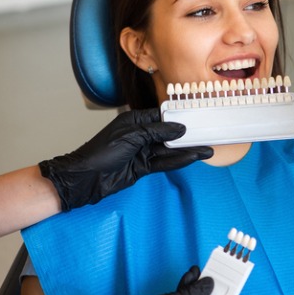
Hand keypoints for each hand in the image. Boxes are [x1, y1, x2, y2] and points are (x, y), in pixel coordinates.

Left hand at [38, 109, 212, 210]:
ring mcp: (142, 152)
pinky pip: (164, 163)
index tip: (197, 116)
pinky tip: (192, 158)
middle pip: (168, 134)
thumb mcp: (130, 136)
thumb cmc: (101, 152)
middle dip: (187, 135)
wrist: (85, 178)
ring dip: (186, 151)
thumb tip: (179, 128)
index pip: (162, 116)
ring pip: (168, 150)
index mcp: (134, 120)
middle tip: (208, 134)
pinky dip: (178, 161)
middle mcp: (140, 135)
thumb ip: (156, 132)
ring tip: (207, 150)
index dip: (179, 116)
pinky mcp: (142, 168)